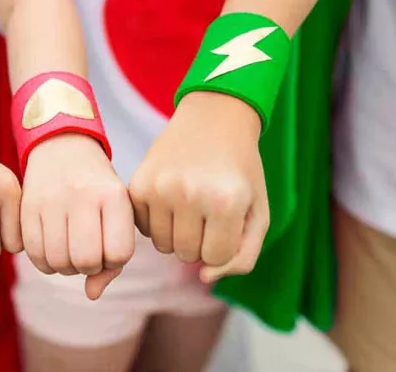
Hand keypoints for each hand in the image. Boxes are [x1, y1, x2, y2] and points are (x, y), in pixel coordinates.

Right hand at [21, 133, 133, 299]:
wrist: (62, 146)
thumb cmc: (98, 190)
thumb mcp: (117, 213)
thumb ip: (114, 259)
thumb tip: (91, 294)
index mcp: (113, 195)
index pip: (119, 253)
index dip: (114, 260)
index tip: (109, 247)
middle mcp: (82, 194)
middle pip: (86, 261)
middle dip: (88, 266)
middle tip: (87, 252)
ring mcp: (51, 199)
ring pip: (58, 262)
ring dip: (65, 266)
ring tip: (69, 249)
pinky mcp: (27, 206)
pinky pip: (34, 255)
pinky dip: (45, 261)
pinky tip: (52, 247)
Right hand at [129, 92, 268, 282]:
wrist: (213, 118)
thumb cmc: (239, 170)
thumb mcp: (257, 212)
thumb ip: (243, 256)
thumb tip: (203, 277)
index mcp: (226, 202)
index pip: (215, 258)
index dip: (223, 244)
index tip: (227, 219)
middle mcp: (190, 194)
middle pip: (186, 254)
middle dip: (199, 240)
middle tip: (207, 209)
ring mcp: (160, 188)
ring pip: (163, 246)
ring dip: (177, 233)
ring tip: (189, 204)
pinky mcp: (138, 184)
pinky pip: (143, 229)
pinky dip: (157, 221)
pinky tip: (170, 198)